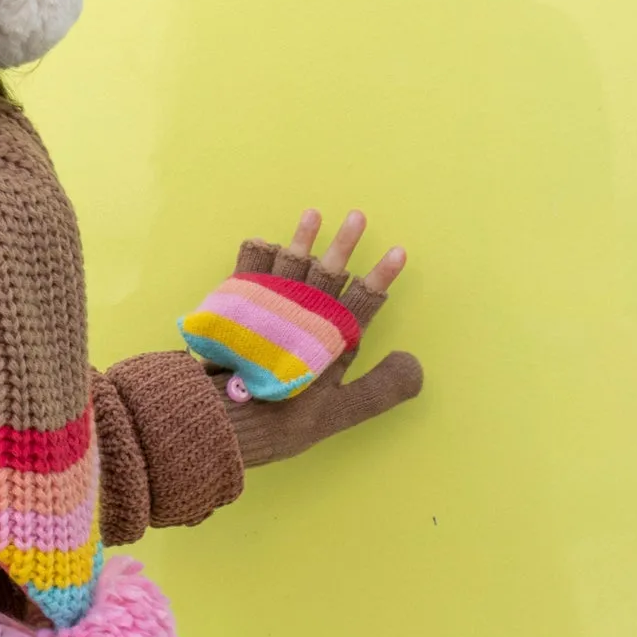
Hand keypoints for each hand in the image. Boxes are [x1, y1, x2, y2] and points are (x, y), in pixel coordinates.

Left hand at [211, 209, 422, 466]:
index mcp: (329, 344)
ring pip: (288, 267)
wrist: (220, 419)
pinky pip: (245, 272)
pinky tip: (264, 241)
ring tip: (313, 214)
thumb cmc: (280, 422)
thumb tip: (416, 364)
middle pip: (326, 277)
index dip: (380, 278)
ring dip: (302, 239)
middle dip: (344, 246)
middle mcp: (299, 319)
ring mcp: (265, 310)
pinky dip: (255, 255)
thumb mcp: (338, 413)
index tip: (398, 251)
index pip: (362, 304)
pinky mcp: (232, 310)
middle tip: (357, 217)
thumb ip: (380, 389)